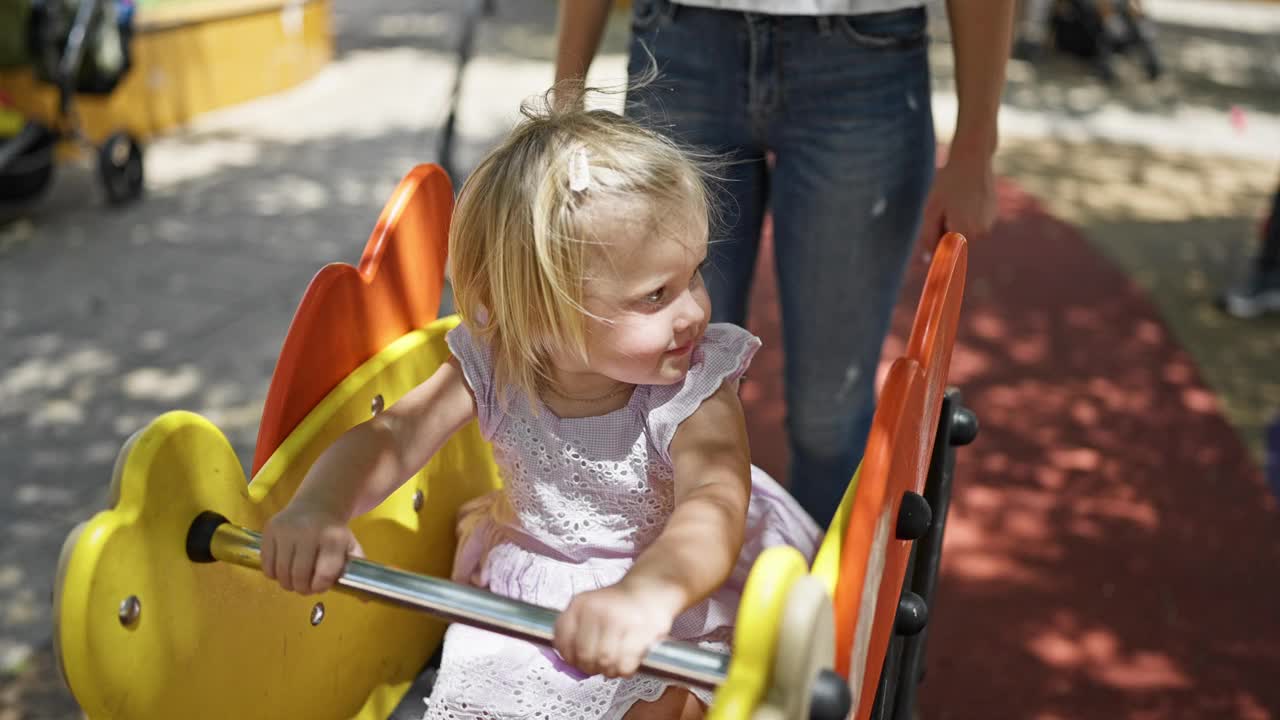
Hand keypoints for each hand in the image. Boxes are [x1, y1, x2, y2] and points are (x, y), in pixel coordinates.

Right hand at [261, 501, 363, 594]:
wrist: (316, 505)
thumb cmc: (333, 534)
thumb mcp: (350, 547)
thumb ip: (356, 571)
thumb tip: (365, 600)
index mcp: (332, 538)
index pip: (323, 576)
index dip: (320, 587)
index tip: (320, 586)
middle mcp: (308, 533)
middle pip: (299, 577)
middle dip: (303, 588)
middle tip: (306, 586)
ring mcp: (286, 531)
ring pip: (281, 574)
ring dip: (288, 583)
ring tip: (295, 578)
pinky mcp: (270, 530)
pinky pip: (267, 565)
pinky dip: (274, 573)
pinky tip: (283, 567)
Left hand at [553, 580, 684, 678]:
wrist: (651, 588)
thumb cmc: (619, 605)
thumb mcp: (590, 607)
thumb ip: (574, 631)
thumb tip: (567, 661)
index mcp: (580, 603)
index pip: (562, 641)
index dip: (569, 657)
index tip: (578, 659)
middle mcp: (597, 609)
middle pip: (584, 655)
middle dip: (591, 667)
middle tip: (599, 664)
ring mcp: (620, 619)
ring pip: (605, 662)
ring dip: (610, 670)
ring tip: (615, 663)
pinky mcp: (642, 631)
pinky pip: (625, 665)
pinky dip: (625, 669)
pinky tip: (628, 661)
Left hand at [918, 145, 997, 259]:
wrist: (973, 160)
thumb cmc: (947, 184)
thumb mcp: (931, 210)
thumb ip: (928, 237)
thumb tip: (928, 261)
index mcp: (964, 234)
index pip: (948, 257)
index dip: (941, 266)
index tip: (938, 284)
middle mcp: (980, 234)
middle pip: (956, 246)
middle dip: (945, 236)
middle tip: (943, 213)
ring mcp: (989, 225)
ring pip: (965, 235)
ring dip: (956, 226)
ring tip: (955, 202)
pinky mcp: (993, 216)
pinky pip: (974, 225)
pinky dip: (966, 217)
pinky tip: (965, 198)